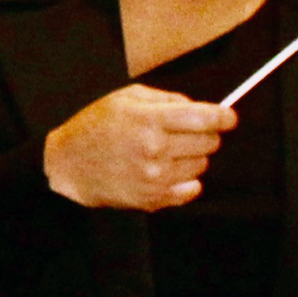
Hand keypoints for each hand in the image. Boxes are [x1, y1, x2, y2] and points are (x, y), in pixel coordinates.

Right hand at [43, 85, 238, 213]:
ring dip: (193, 157)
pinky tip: (171, 171)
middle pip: (208, 143)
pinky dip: (188, 180)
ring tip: (170, 152)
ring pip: (201, 166)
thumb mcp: (126, 98)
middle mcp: (155, 149)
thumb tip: (198, 107)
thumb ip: (165, 99)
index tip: (230, 117)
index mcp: (149, 120)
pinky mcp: (152, 198)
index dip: (223, 117)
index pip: (203, 118)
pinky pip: (191, 190)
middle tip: (191, 133)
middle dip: (207, 135)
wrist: (67, 165)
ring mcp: (155, 176)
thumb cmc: (95, 127)